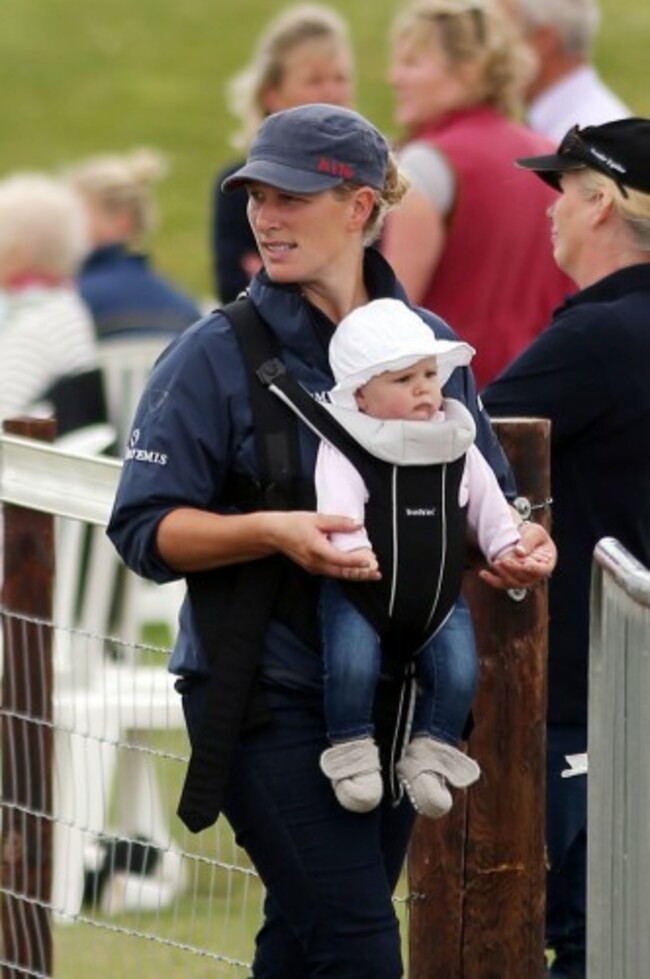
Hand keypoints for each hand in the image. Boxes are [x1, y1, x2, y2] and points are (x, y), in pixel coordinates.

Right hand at [267, 511, 381, 580]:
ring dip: (355, 575)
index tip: (369, 561)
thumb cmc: (293, 524)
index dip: (355, 561)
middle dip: (361, 575)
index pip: (339, 559)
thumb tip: (357, 525)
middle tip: (377, 573)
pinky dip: (346, 571)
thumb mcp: (317, 518)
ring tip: (371, 572)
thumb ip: (338, 522)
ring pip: (338, 575)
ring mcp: (314, 568)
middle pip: (342, 573)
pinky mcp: (314, 568)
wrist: (275, 534)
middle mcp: (315, 562)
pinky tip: (355, 568)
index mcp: (316, 549)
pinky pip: (333, 572)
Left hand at [479, 521, 556, 589]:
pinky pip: (501, 584)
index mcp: (547, 563)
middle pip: (525, 578)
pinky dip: (492, 580)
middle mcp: (536, 575)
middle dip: (514, 569)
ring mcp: (523, 580)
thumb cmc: (533, 535)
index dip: (533, 569)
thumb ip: (529, 541)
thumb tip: (519, 552)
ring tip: (495, 563)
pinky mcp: (511, 580)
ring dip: (503, 575)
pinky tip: (483, 573)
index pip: (542, 570)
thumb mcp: (535, 532)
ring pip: (513, 583)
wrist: (523, 538)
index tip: (525, 563)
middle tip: (504, 560)